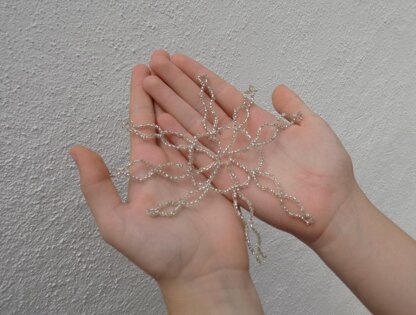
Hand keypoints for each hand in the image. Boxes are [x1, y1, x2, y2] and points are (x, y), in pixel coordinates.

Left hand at [70, 64, 262, 313]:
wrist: (202, 272)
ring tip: (186, 73)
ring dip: (187, 100)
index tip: (141, 71)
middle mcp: (171, 167)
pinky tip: (214, 103)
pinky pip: (215, 144)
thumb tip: (77, 150)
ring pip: (191, 127)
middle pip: (166, 120)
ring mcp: (197, 170)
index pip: (141, 127)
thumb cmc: (159, 253)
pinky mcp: (220, 176)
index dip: (140, 98)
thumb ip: (97, 188)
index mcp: (145, 172)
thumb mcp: (116, 223)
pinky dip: (213, 123)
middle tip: (163, 61)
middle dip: (163, 90)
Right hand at [145, 50, 358, 246]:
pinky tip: (161, 121)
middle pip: (202, 107)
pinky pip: (198, 157)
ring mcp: (230, 158)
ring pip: (195, 127)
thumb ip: (293, 107)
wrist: (330, 207)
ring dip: (172, 106)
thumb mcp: (313, 126)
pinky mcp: (225, 180)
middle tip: (155, 62)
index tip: (178, 60)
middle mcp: (238, 138)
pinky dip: (180, 140)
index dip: (200, 77)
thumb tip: (278, 88)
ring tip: (150, 84)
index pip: (222, 94)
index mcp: (257, 123)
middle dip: (178, 85)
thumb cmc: (328, 168)